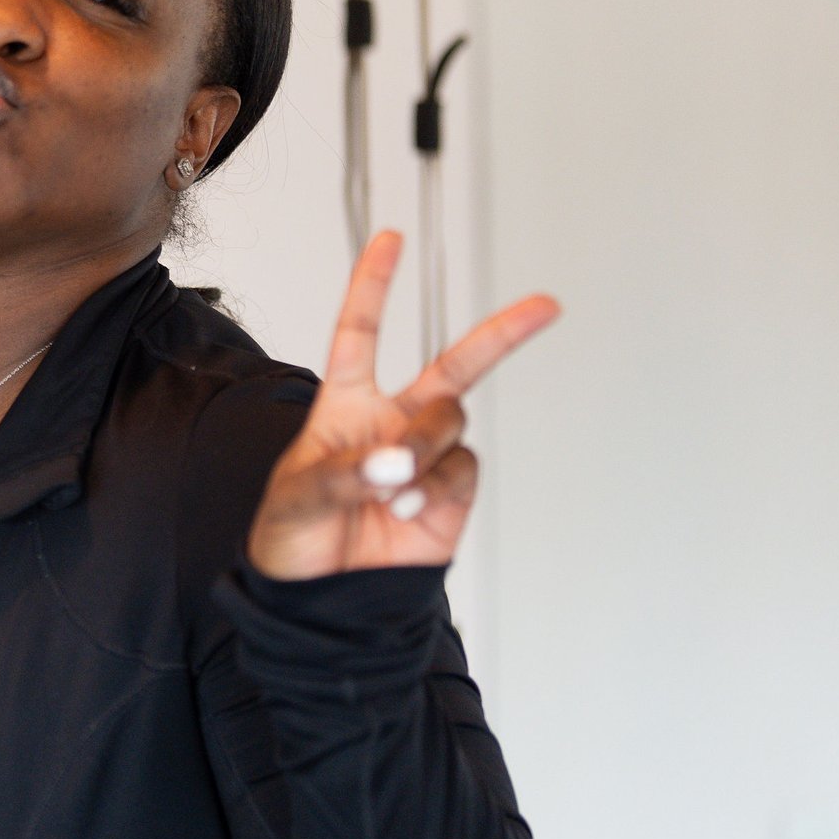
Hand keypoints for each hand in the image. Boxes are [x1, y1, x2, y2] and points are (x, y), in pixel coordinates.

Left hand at [247, 231, 558, 580]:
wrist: (322, 601)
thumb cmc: (293, 538)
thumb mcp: (295, 496)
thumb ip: (344, 471)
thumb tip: (396, 460)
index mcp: (344, 405)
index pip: (360, 334)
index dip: (372, 286)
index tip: (390, 238)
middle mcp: (394, 422)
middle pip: (453, 365)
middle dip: (501, 333)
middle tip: (545, 306)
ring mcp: (427, 457)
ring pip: (451, 420)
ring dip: (423, 444)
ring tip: (389, 483)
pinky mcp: (450, 495)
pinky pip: (461, 469)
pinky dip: (435, 484)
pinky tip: (405, 505)